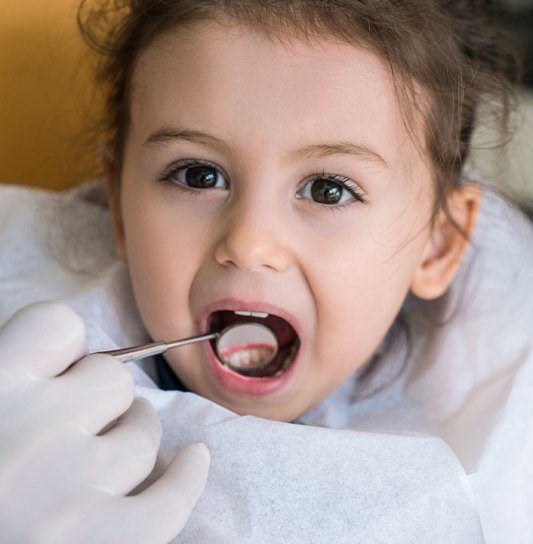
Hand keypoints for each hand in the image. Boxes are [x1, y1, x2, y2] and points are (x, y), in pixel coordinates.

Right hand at [0, 301, 209, 543]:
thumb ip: (2, 383)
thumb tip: (41, 363)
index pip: (57, 326)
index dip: (62, 347)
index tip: (58, 368)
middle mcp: (33, 429)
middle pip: (109, 379)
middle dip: (99, 397)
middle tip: (78, 421)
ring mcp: (72, 490)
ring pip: (140, 433)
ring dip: (133, 436)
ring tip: (111, 451)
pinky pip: (169, 499)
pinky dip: (185, 477)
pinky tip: (192, 460)